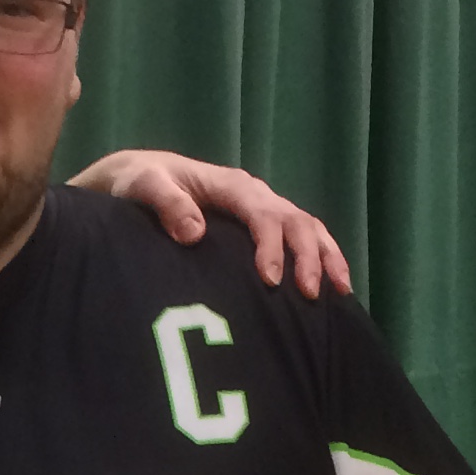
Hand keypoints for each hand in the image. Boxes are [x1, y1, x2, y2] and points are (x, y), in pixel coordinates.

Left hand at [69, 151, 350, 298]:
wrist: (137, 180)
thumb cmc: (137, 184)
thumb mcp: (142, 187)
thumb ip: (165, 205)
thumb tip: (194, 233)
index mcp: (229, 185)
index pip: (261, 212)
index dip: (270, 245)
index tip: (270, 281)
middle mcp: (253, 195)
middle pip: (294, 220)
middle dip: (308, 256)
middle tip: (310, 294)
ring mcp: (261, 210)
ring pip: (307, 228)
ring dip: (325, 258)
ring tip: (339, 293)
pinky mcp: (262, 228)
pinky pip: (300, 240)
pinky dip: (320, 260)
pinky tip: (330, 291)